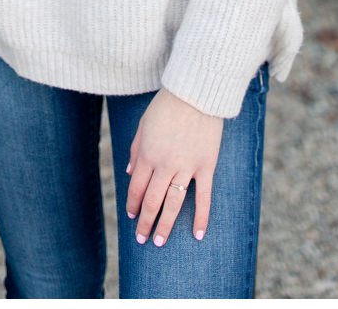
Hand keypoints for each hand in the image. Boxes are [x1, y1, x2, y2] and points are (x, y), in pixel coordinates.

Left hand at [127, 87, 223, 245]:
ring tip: (159, 241)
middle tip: (141, 239)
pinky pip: (204, 197)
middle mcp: (164, 165)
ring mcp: (186, 167)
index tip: (130, 217)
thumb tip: (131, 174)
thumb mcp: (142, 127)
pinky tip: (198, 235)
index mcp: (146, 155)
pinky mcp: (206, 167)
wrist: (194, 95)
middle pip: (153, 200)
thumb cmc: (165, 109)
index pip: (136, 188)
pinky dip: (202, 217)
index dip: (132, 204)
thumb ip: (136, 151)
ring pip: (174, 203)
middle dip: (145, 221)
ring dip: (165, 224)